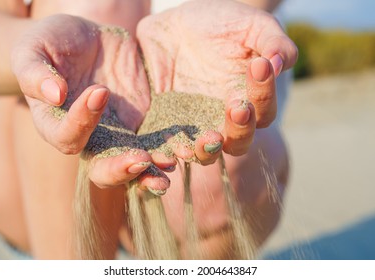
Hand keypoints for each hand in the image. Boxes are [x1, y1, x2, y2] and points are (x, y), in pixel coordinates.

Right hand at [11, 14, 169, 189]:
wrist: (88, 39)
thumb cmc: (52, 43)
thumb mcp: (34, 49)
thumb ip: (35, 72)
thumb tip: (54, 95)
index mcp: (57, 125)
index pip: (67, 137)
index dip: (82, 122)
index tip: (99, 91)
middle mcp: (89, 137)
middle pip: (102, 168)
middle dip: (121, 169)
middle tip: (141, 161)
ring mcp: (117, 133)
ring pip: (133, 163)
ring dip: (150, 170)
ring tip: (168, 167)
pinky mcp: (141, 122)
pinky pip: (155, 141)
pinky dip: (168, 147)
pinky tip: (184, 148)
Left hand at [137, 0, 296, 158]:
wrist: (180, 23)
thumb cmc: (224, 23)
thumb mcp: (251, 25)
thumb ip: (272, 41)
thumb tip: (279, 63)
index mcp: (249, 99)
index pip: (264, 112)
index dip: (264, 95)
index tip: (259, 65)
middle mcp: (224, 118)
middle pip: (239, 142)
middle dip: (241, 130)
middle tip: (238, 109)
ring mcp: (196, 123)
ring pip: (206, 152)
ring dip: (208, 149)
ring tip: (207, 138)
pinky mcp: (168, 123)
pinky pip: (170, 143)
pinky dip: (171, 150)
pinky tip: (172, 149)